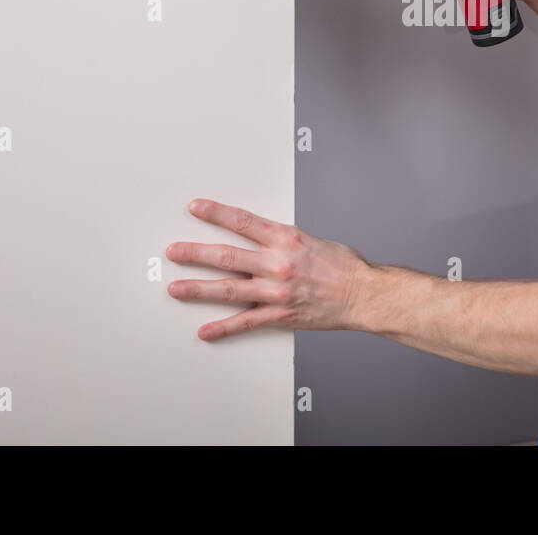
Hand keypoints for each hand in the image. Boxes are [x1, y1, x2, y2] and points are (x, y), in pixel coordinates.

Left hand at [166, 198, 370, 339]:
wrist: (363, 293)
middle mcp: (278, 263)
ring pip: (228, 289)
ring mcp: (276, 291)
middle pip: (227, 256)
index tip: (195, 208)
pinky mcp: (280, 315)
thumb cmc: (344, 266)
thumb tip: (262, 239)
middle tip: (174, 251)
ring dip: (198, 289)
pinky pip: (246, 322)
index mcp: (286, 239)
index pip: (242, 222)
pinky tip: (205, 330)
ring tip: (176, 288)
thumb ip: (284, 241)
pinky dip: (223, 328)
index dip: (216, 213)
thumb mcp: (312, 240)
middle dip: (195, 253)